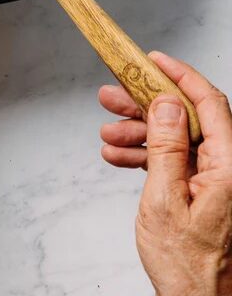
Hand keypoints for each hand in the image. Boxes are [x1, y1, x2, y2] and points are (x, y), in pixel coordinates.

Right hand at [99, 52, 231, 295]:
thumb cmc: (187, 267)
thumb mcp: (164, 199)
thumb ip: (166, 146)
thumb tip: (165, 103)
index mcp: (229, 167)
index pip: (209, 103)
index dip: (180, 76)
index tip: (154, 60)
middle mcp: (227, 170)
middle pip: (187, 118)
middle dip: (146, 104)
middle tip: (112, 96)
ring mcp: (216, 182)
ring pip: (175, 139)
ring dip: (139, 133)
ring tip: (107, 133)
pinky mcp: (203, 193)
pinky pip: (174, 162)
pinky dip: (145, 157)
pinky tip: (118, 156)